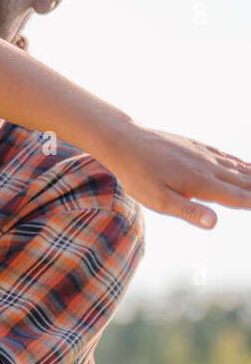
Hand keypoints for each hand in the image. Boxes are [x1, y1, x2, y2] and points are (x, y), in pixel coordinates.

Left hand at [98, 126, 250, 228]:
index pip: (240, 198)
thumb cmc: (138, 175)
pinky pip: (225, 155)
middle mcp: (209, 167)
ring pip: (238, 167)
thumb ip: (189, 211)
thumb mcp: (158, 200)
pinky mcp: (195, 146)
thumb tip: (215, 223)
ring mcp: (203, 154)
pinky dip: (240, 162)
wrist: (124, 140)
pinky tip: (245, 165)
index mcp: (203, 184)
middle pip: (246, 181)